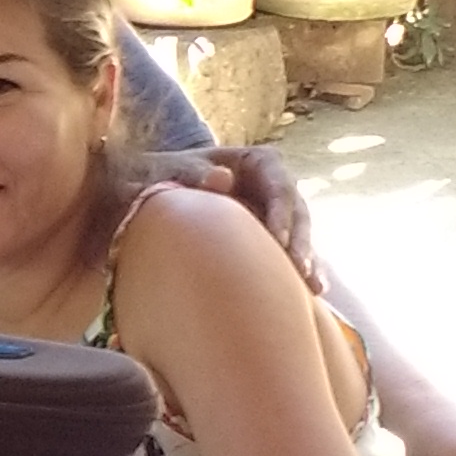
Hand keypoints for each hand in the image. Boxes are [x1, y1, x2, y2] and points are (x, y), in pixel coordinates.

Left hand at [128, 146, 321, 287]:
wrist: (143, 195)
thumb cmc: (157, 177)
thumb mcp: (170, 171)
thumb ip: (193, 173)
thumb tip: (222, 179)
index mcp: (255, 162)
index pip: (278, 182)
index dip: (282, 211)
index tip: (278, 239)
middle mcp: (271, 186)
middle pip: (296, 211)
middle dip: (300, 241)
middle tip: (298, 271)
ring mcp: (273, 213)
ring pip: (298, 236)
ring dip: (305, 260)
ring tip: (311, 288)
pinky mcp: (268, 239)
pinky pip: (288, 255)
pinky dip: (297, 273)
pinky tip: (312, 294)